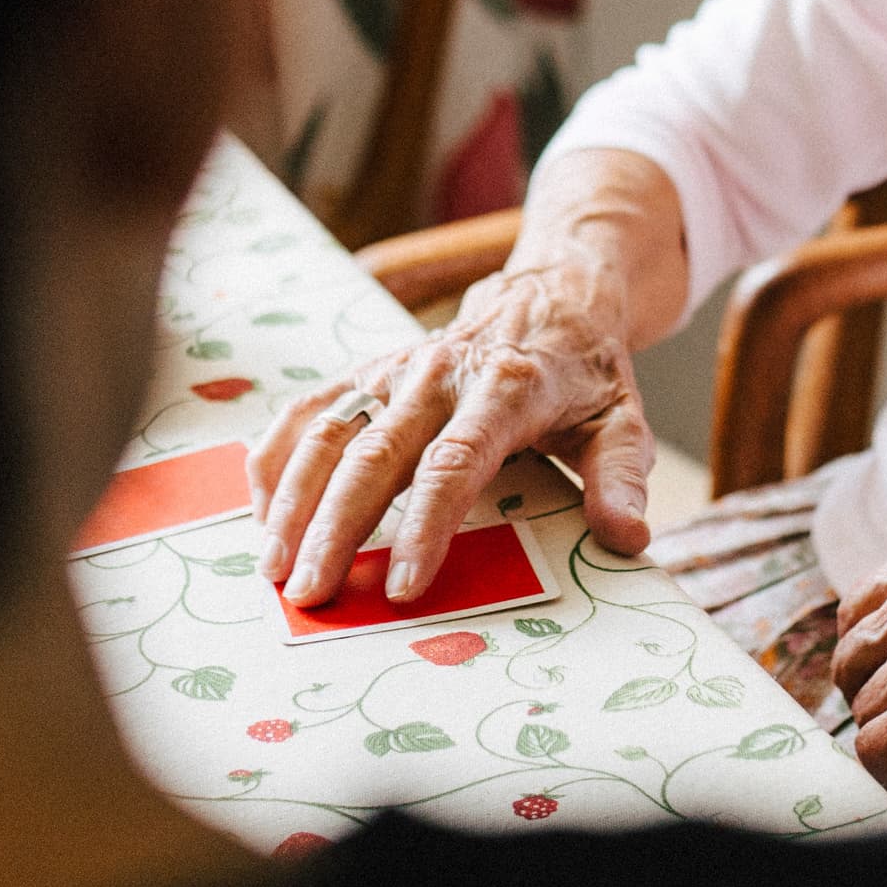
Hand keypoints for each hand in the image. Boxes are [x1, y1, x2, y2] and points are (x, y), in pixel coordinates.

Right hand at [251, 251, 652, 609]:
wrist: (550, 292)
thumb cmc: (585, 374)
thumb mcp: (623, 421)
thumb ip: (622, 478)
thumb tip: (626, 537)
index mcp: (506, 388)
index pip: (455, 463)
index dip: (427, 525)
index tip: (403, 586)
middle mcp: (439, 374)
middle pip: (375, 454)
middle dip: (335, 527)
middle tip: (310, 594)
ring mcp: (395, 369)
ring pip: (330, 431)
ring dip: (293, 499)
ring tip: (272, 567)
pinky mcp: (368, 370)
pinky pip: (309, 409)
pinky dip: (276, 456)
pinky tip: (260, 511)